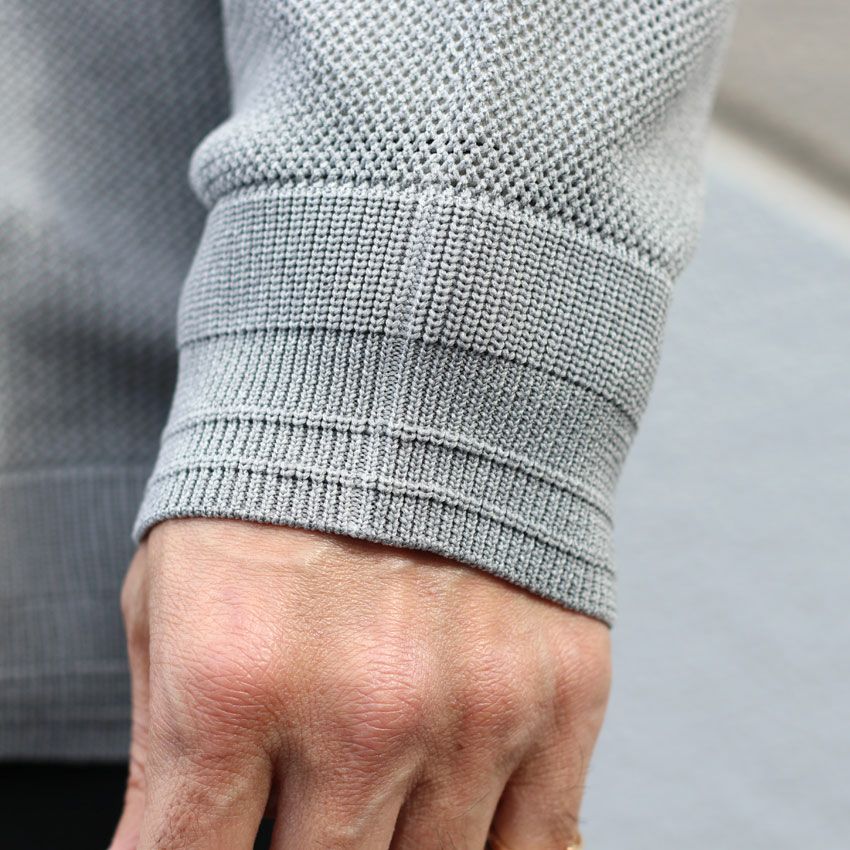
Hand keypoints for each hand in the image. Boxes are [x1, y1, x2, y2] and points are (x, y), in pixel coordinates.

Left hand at [110, 518, 610, 848]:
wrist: (412, 384)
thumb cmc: (273, 490)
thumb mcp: (173, 597)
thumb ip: (168, 747)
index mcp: (236, 681)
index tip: (212, 848)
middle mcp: (363, 711)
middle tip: (304, 799)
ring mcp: (476, 710)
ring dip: (395, 846)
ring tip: (372, 788)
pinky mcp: (561, 697)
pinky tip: (453, 818)